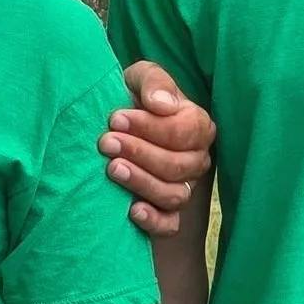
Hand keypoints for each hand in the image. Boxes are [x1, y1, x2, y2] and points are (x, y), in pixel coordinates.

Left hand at [102, 63, 214, 238]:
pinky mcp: (167, 212)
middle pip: (177, 165)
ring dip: (141, 182)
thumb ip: (154, 82)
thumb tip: (162, 104)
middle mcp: (196, 159)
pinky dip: (153, 220)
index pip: (184, 131)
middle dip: (139, 153)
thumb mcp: (140, 77)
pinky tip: (132, 210)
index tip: (116, 118)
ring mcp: (184, 188)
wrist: (114, 125)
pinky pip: (170, 225)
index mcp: (198, 125)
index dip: (150, 127)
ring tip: (111, 169)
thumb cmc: (131, 97)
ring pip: (173, 194)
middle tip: (106, 142)